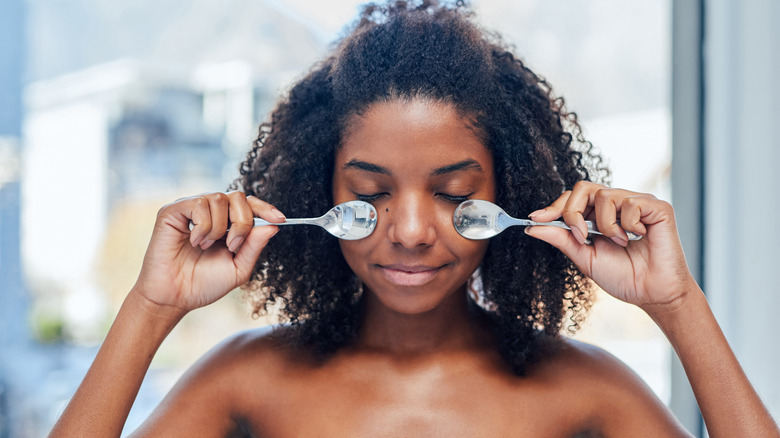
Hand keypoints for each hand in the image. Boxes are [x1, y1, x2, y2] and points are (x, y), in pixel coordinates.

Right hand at [131, 192, 284, 314]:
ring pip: (219, 199)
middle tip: (233, 246)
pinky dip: (203, 226)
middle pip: (238, 197)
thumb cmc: (204, 284)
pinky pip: (198, 204)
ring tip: (207, 247)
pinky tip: (195, 242)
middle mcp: (210, 212)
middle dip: (243, 222)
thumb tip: (273, 226)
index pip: (249, 204)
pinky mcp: (172, 211)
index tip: (280, 219)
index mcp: (227, 223)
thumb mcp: (238, 268)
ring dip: (219, 227)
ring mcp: (191, 209)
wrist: (175, 298)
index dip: (266, 208)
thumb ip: (254, 247)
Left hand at [523, 181, 698, 310]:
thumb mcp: (584, 257)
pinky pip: (631, 203)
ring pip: (605, 195)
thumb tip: (532, 227)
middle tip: (582, 237)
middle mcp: (618, 204)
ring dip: (605, 225)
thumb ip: (561, 239)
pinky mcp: (657, 207)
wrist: (652, 294)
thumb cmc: (623, 277)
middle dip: (574, 212)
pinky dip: (628, 224)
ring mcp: (638, 202)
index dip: (554, 206)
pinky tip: (638, 237)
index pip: (573, 197)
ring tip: (619, 243)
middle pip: (584, 187)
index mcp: (599, 215)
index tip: (535, 218)